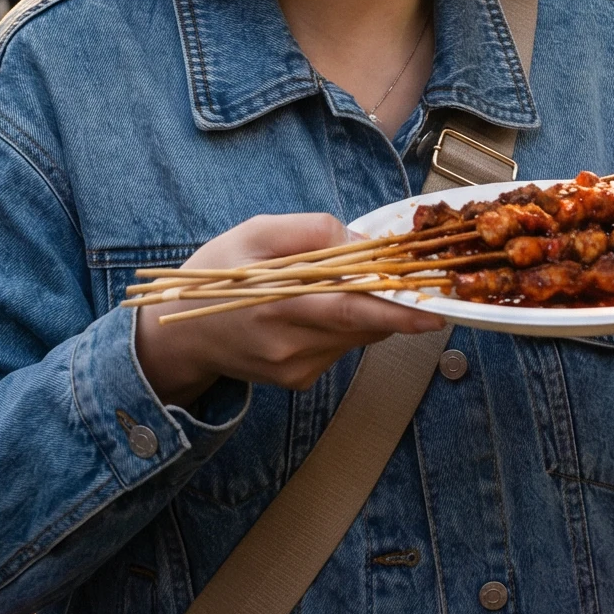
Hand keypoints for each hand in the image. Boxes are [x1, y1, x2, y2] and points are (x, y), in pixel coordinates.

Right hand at [134, 213, 427, 410]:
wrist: (178, 335)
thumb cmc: (215, 276)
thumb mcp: (254, 233)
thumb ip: (310, 232)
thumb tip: (360, 242)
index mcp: (277, 305)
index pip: (350, 312)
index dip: (396, 311)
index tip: (435, 310)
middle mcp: (291, 346)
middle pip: (363, 325)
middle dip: (392, 301)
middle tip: (410, 277)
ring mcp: (296, 369)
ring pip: (357, 337)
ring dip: (367, 310)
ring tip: (343, 282)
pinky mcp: (298, 381)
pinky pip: (341, 348)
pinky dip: (345, 325)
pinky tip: (316, 308)